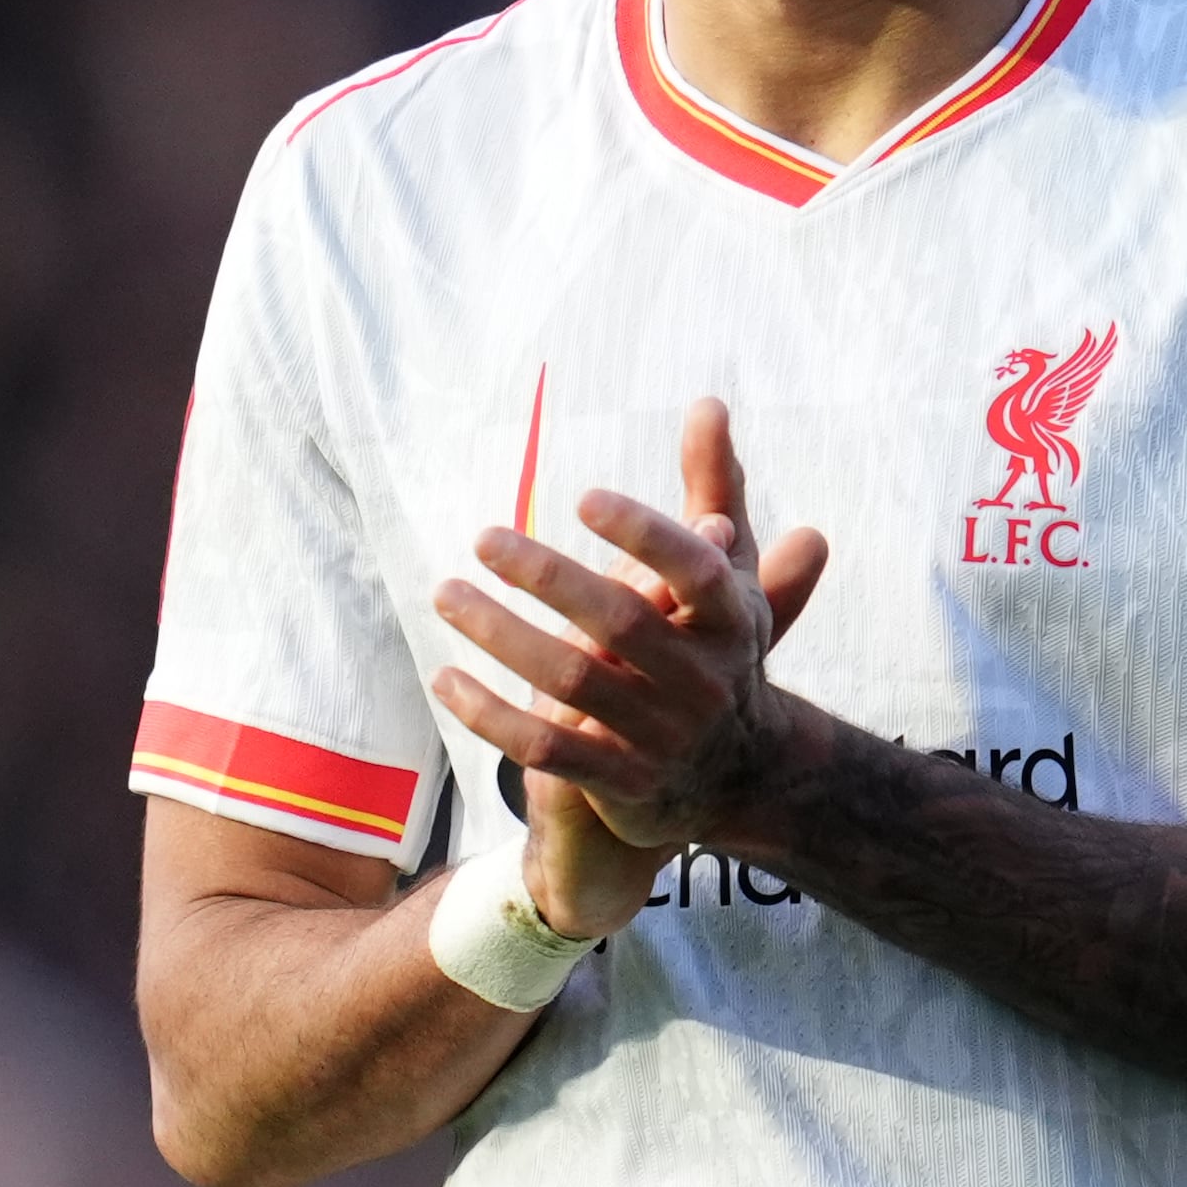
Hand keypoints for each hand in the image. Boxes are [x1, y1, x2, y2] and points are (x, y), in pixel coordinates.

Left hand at [431, 398, 831, 935]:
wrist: (741, 776)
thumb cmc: (719, 648)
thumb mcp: (731, 576)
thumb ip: (715, 490)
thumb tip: (708, 402)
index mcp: (732, 621)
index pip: (696, 573)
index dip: (645, 535)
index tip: (581, 499)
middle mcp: (706, 680)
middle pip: (622, 622)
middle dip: (549, 577)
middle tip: (484, 538)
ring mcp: (665, 737)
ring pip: (574, 682)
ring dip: (502, 636)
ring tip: (445, 593)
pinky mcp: (624, 785)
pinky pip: (547, 751)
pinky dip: (493, 716)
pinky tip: (446, 679)